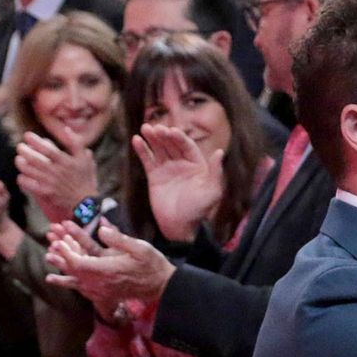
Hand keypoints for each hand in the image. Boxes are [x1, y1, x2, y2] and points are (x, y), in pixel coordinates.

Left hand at [16, 130, 100, 225]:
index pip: (47, 149)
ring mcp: (51, 182)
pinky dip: (23, 179)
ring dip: (21, 164)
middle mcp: (57, 171)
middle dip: (24, 151)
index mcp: (66, 161)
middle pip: (35, 159)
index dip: (35, 141)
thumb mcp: (85, 159)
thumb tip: (66, 129)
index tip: (27, 135)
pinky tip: (22, 176)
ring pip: (30, 171)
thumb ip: (76, 143)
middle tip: (20, 147)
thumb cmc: (85, 178)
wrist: (85, 202)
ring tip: (19, 159)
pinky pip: (29, 185)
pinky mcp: (46, 193)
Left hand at [45, 223, 174, 311]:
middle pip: (75, 272)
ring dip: (64, 277)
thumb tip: (100, 229)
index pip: (79, 263)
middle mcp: (102, 283)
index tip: (59, 241)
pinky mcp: (106, 293)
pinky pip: (85, 291)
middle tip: (52, 247)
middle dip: (62, 259)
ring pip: (78, 284)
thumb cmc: (153, 265)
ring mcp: (104, 290)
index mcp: (109, 270)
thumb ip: (119, 238)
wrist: (162, 286)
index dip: (67, 253)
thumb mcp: (140, 248)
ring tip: (49, 277)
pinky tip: (69, 288)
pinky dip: (74, 287)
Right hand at [134, 123, 224, 240]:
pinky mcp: (154, 177)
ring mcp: (168, 169)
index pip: (187, 147)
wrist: (179, 228)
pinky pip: (148, 160)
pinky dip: (142, 150)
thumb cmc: (198, 211)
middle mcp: (183, 165)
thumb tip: (220, 152)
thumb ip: (215, 172)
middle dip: (164, 136)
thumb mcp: (212, 192)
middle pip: (172, 145)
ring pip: (159, 150)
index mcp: (198, 166)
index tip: (171, 131)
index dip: (179, 138)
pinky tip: (136, 140)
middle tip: (156, 128)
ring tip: (145, 129)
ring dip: (152, 139)